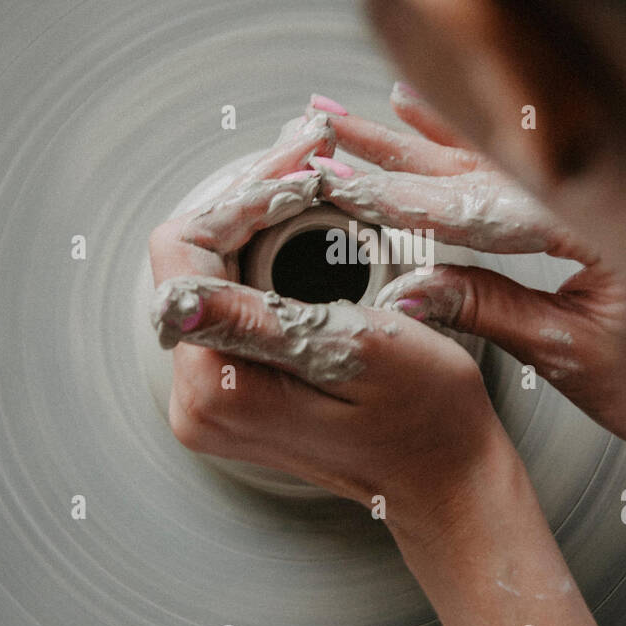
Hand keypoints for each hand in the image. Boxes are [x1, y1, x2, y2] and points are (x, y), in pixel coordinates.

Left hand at [148, 110, 509, 538]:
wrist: (446, 475)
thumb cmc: (424, 418)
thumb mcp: (354, 350)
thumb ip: (260, 321)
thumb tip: (179, 295)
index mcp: (218, 388)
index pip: (184, 252)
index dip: (243, 194)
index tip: (301, 164)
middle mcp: (197, 400)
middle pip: (190, 258)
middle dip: (251, 196)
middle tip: (309, 150)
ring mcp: (209, 398)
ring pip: (207, 272)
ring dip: (256, 218)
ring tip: (309, 173)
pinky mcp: (231, 389)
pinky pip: (227, 300)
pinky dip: (262, 253)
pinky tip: (301, 220)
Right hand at [307, 85, 625, 461]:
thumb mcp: (572, 354)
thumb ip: (490, 311)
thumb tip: (408, 294)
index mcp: (600, 222)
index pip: (480, 200)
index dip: (406, 192)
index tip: (348, 181)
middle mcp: (603, 190)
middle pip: (483, 161)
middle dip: (400, 147)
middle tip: (332, 125)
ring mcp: (604, 191)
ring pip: (501, 156)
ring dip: (428, 136)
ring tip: (368, 113)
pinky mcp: (602, 203)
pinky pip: (528, 168)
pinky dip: (480, 150)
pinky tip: (439, 128)